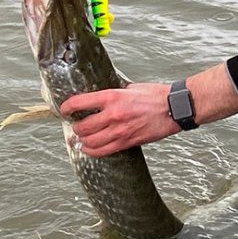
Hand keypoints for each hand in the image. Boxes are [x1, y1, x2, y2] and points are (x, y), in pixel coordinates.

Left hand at [60, 82, 180, 157]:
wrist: (174, 109)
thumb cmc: (155, 95)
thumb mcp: (130, 87)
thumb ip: (113, 93)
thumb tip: (100, 97)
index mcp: (112, 96)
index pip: (79, 103)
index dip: (66, 108)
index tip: (64, 110)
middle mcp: (113, 114)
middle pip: (82, 127)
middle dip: (75, 128)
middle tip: (75, 125)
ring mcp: (119, 131)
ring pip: (89, 142)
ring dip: (82, 141)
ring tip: (80, 139)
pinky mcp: (127, 142)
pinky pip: (102, 151)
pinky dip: (91, 151)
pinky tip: (88, 148)